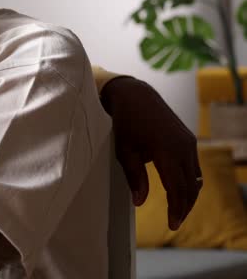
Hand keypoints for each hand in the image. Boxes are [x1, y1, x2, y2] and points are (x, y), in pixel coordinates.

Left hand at [103, 77, 201, 229]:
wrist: (135, 95)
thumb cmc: (125, 122)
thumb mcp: (124, 150)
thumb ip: (134, 176)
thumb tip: (139, 202)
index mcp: (167, 151)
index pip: (177, 189)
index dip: (176, 209)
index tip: (171, 225)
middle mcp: (183, 147)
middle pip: (191, 187)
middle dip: (184, 207)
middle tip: (174, 222)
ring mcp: (189, 142)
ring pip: (196, 178)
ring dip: (188, 196)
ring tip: (177, 211)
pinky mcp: (188, 139)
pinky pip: (194, 167)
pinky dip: (190, 182)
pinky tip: (180, 191)